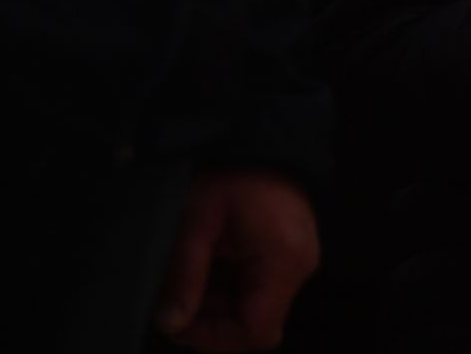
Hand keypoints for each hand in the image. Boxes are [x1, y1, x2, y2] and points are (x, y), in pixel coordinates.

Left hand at [156, 170, 319, 351]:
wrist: (262, 137)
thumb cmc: (233, 171)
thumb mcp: (197, 220)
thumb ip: (184, 276)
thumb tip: (170, 323)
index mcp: (283, 261)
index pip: (255, 332)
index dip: (213, 337)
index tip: (178, 321)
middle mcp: (300, 267)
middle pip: (254, 324)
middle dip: (210, 319)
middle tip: (177, 294)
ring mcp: (298, 261)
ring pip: (254, 309)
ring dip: (217, 302)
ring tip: (192, 269)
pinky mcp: (290, 255)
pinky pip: (258, 289)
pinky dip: (228, 286)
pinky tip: (211, 261)